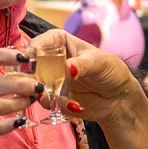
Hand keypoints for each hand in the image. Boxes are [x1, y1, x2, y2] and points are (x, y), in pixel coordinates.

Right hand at [25, 29, 141, 123]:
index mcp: (60, 42)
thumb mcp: (100, 63)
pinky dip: (57, 104)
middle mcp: (52, 60)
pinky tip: (75, 106)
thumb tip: (67, 68)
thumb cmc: (111, 71)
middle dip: (31, 74)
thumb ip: (82, 65)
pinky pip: (46, 101)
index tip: (28, 59)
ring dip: (42, 92)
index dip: (32, 50)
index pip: (40, 42)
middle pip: (30, 64)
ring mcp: (51, 80)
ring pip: (34, 84)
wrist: (119, 99)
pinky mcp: (54, 97)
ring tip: (55, 98)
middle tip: (38, 83)